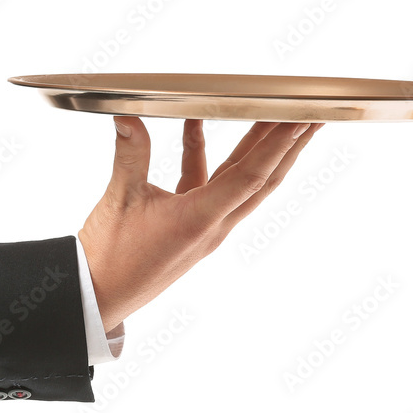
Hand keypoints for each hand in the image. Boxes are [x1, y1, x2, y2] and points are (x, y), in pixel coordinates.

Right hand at [78, 116, 323, 332]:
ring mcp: (204, 228)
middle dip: (289, 146)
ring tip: (277, 118)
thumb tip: (128, 117)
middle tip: (313, 116)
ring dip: (258, 150)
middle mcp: (213, 226)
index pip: (251, 176)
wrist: (99, 297)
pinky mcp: (189, 227)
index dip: (278, 144)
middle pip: (263, 180)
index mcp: (200, 220)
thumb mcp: (119, 200)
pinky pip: (208, 186)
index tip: (302, 120)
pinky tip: (195, 127)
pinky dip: (203, 156)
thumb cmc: (110, 258)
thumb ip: (130, 154)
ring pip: (241, 183)